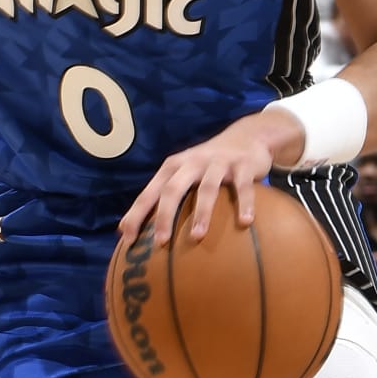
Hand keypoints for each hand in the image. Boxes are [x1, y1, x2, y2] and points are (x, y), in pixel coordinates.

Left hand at [117, 105, 306, 251]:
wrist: (248, 136)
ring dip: (201, 213)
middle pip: (173, 189)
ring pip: (206, 188)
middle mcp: (192, 163)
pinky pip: (243, 187)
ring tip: (197, 237)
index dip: (137, 214)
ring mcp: (218, 163)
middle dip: (164, 215)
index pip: (149, 192)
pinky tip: (245, 223)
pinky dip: (244, 204)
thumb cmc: (209, 165)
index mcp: (173, 168)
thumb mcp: (185, 174)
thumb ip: (166, 196)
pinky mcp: (243, 165)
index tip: (128, 239)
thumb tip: (135, 230)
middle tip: (160, 242)